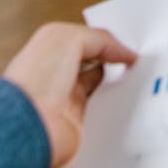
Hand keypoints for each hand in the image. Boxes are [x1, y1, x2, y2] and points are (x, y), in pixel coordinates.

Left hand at [2, 23, 136, 167]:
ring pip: (104, 94)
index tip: (129, 44)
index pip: (84, 44)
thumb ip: (99, 39)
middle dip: (117, 65)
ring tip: (138, 81)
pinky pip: (105, 118)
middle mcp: (56, 81)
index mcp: (48, 56)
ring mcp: (67, 106)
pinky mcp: (78, 129)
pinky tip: (129, 104)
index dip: (106, 43)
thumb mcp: (68, 39)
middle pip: (96, 69)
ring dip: (120, 88)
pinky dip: (118, 112)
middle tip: (138, 62)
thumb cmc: (35, 81)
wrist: (29, 127)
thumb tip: (123, 53)